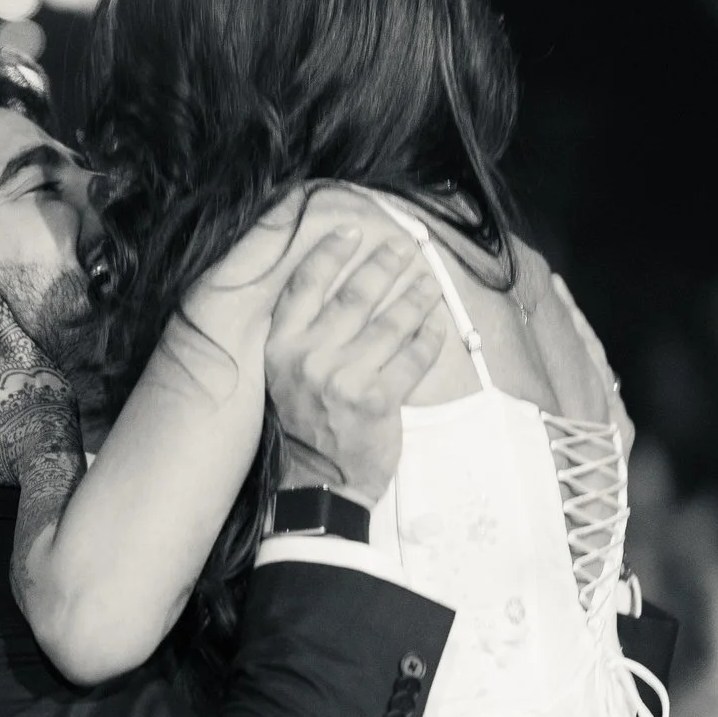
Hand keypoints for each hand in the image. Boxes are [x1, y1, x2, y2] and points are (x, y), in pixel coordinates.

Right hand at [264, 223, 451, 505]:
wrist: (320, 483)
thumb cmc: (306, 427)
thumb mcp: (285, 377)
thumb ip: (301, 336)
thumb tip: (338, 289)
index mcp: (281, 349)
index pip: (306, 287)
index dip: (330, 254)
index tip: (351, 233)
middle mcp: (309, 358)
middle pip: (354, 297)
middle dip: (383, 267)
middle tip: (401, 249)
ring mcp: (344, 379)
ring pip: (389, 324)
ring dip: (415, 298)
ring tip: (428, 282)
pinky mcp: (378, 400)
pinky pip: (412, 357)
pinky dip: (428, 337)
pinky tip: (436, 323)